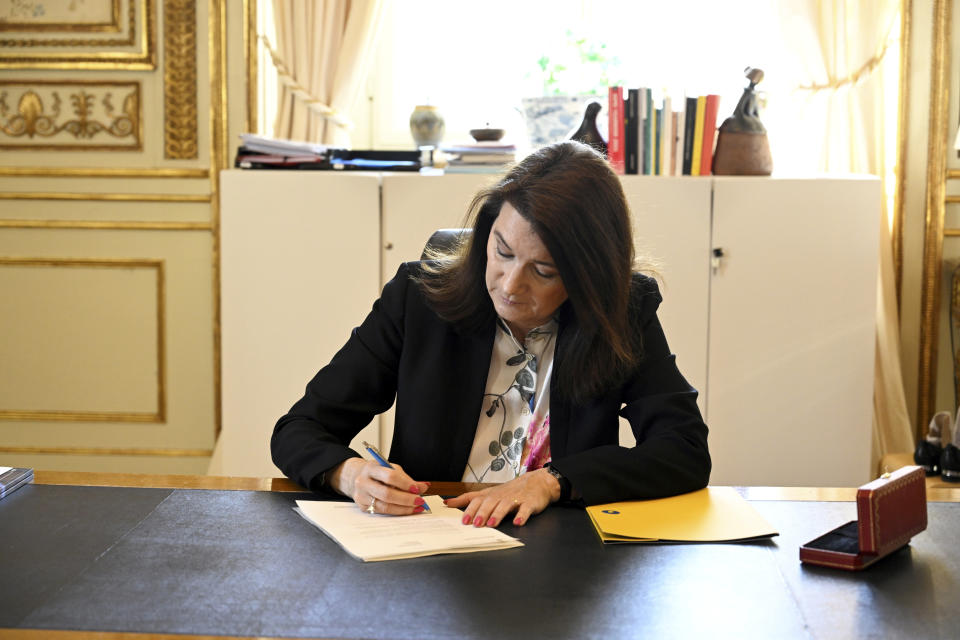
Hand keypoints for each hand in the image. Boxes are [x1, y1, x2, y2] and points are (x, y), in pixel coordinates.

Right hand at [329, 458, 429, 514]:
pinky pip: (382, 511)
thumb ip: (406, 478)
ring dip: (403, 508)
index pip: (390, 476)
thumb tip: (423, 487)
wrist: (357, 477)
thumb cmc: (378, 473)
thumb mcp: (391, 469)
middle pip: (387, 494)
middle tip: (419, 501)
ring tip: (416, 507)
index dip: (405, 484)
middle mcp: (363, 482)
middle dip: (406, 499)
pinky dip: (397, 511)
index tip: (417, 489)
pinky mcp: (363, 507)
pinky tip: (406, 510)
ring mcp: (361, 495)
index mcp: (371, 467)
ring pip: (385, 506)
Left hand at [444, 468, 560, 527]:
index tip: (462, 519)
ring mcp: (516, 499)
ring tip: (492, 524)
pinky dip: (521, 516)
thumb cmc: (510, 491)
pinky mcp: (529, 503)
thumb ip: (469, 498)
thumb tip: (448, 502)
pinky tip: (517, 522)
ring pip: (505, 506)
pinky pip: (525, 509)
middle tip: (475, 524)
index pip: (477, 500)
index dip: (469, 509)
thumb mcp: (489, 493)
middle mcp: (501, 496)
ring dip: (498, 515)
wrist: (537, 482)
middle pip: (490, 503)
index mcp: (491, 495)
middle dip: (482, 513)